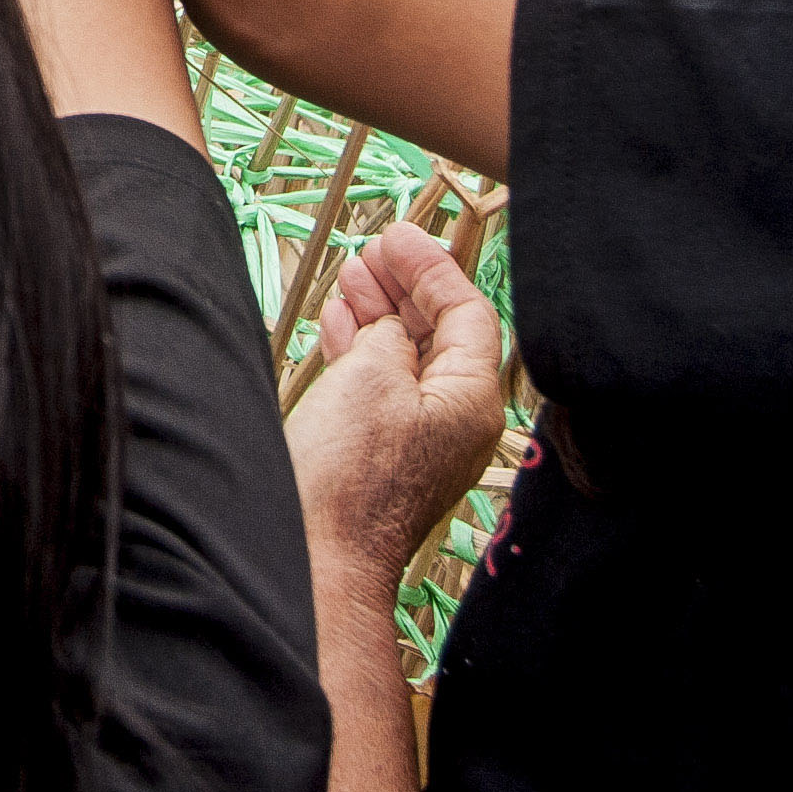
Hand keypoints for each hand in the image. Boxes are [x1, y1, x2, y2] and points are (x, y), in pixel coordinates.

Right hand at [286, 224, 508, 580]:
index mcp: (472, 398)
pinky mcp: (384, 453)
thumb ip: (388, 335)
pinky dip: (361, 348)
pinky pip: (381, 386)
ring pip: (405, 356)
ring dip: (378, 312)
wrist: (320, 555)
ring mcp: (420, 439)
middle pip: (438, 332)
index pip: (466, 312)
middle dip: (403, 286)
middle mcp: (455, 419)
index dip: (431, 267)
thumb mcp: (372, 375)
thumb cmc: (350, 474)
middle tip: (370, 251)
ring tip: (349, 277)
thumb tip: (386, 327)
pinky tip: (340, 322)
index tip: (396, 236)